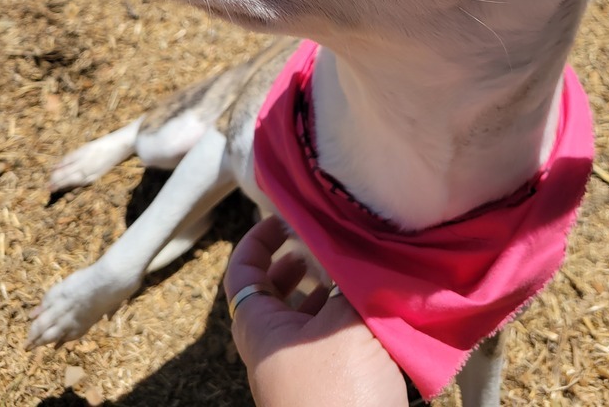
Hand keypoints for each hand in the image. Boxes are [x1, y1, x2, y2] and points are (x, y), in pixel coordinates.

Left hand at [225, 215, 407, 406]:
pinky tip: (366, 317)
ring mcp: (293, 376)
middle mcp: (270, 353)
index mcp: (260, 330)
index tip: (283, 219)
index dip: (258, 241)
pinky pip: (321, 347)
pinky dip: (337, 325)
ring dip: (319, 296)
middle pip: (268, 298)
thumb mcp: (345, 322)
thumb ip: (349, 281)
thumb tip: (359, 247)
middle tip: (314, 250)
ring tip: (345, 278)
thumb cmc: (338, 392)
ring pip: (298, 324)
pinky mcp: (321, 392)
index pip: (241, 273)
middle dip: (291, 268)